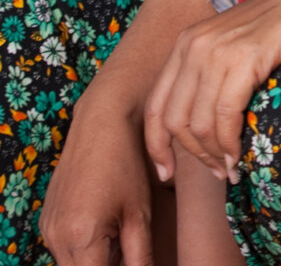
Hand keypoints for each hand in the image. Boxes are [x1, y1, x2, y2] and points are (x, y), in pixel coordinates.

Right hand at [39, 87, 153, 265]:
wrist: (101, 122)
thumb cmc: (126, 164)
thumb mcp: (139, 215)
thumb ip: (140, 257)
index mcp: (81, 238)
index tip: (133, 259)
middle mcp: (56, 237)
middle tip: (128, 249)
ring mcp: (48, 228)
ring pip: (71, 265)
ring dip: (94, 260)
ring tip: (118, 233)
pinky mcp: (46, 219)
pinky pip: (64, 248)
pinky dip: (83, 248)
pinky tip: (104, 226)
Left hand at [144, 0, 280, 181]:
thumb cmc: (274, 27)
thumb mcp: (229, 46)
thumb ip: (208, 76)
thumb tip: (198, 129)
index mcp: (184, 43)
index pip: (155, 105)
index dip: (156, 146)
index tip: (167, 173)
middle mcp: (193, 46)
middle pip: (175, 121)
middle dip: (193, 156)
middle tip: (216, 172)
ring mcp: (216, 52)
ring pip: (199, 124)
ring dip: (215, 156)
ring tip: (232, 169)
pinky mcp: (242, 60)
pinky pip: (225, 117)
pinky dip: (230, 145)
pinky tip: (240, 156)